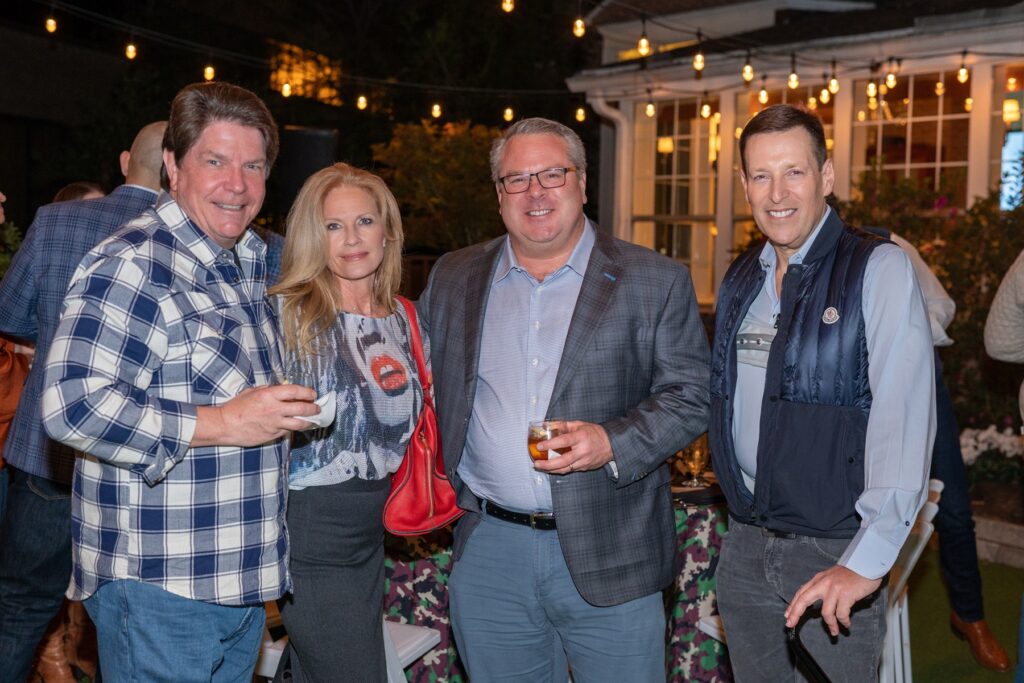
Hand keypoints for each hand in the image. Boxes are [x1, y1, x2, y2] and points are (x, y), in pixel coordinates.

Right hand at [193, 384, 318, 446]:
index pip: (295, 391)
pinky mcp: (273, 435)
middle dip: (313, 408)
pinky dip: (294, 428)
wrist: (225, 425)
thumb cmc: (237, 407)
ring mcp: (275, 424)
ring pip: (299, 423)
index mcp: (269, 395)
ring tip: (313, 419)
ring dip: (309, 421)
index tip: (313, 394)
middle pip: (302, 408)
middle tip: (317, 408)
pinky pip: (288, 431)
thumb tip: (284, 391)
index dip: (307, 392)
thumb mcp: (253, 392)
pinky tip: (297, 426)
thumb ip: (270, 390)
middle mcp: (275, 409)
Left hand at [533, 421, 613, 474]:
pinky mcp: (585, 468)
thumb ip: (563, 425)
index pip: (564, 441)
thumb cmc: (594, 432)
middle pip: (563, 461)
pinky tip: (551, 468)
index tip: (539, 446)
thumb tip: (546, 425)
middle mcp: (583, 451)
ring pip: (565, 469)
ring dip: (551, 470)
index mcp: (581, 437)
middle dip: (548, 465)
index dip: (550, 444)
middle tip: (536, 464)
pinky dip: (560, 469)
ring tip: (540, 467)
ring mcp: (584, 461)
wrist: (612, 445)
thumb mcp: (580, 424)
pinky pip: (570, 470)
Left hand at [785, 565, 882, 635]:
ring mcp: (834, 589)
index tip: (788, 616)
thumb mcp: (832, 577)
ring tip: (835, 632)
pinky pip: (841, 614)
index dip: (793, 605)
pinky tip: (847, 624)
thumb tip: (815, 602)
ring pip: (825, 612)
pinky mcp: (846, 595)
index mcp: (818, 579)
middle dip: (795, 613)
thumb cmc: (852, 574)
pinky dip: (844, 622)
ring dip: (830, 625)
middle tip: (791, 624)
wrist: (866, 565)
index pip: (801, 593)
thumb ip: (822, 587)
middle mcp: (823, 583)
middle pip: (803, 599)